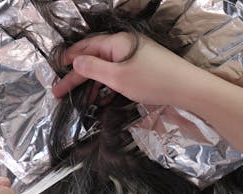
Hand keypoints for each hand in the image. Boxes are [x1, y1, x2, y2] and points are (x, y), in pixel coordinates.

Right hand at [52, 33, 197, 106]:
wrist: (187, 87)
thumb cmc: (152, 81)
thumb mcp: (118, 77)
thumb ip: (94, 69)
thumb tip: (76, 61)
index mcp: (116, 43)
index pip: (85, 48)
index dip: (69, 59)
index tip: (56, 70)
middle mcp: (124, 45)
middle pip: (94, 59)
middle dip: (77, 76)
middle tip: (60, 92)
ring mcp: (134, 55)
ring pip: (106, 68)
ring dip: (92, 84)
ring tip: (82, 100)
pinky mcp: (143, 66)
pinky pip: (118, 73)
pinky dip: (107, 84)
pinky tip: (103, 98)